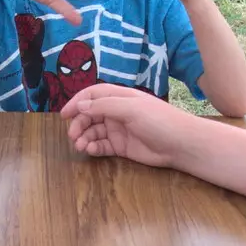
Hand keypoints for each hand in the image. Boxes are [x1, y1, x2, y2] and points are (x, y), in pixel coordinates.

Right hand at [61, 84, 193, 167]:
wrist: (181, 144)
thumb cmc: (159, 120)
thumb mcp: (131, 108)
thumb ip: (105, 106)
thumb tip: (81, 105)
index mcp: (120, 97)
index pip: (92, 95)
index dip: (77, 103)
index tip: (64, 115)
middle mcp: (117, 112)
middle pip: (89, 115)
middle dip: (79, 124)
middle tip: (73, 136)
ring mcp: (118, 129)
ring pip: (93, 131)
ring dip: (84, 137)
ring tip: (81, 146)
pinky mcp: (121, 146)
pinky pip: (102, 146)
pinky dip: (93, 148)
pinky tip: (90, 150)